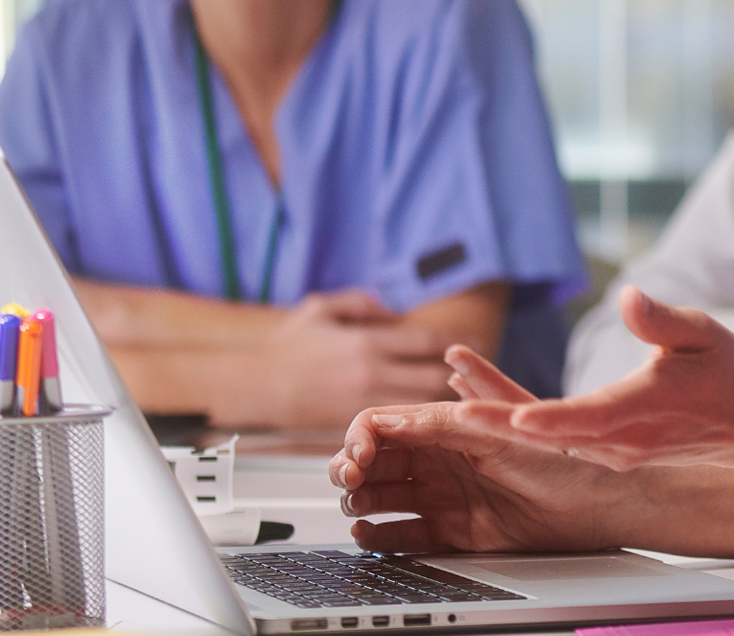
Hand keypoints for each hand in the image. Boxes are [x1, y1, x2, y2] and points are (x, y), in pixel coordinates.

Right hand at [243, 291, 454, 426]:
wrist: (256, 386)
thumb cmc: (287, 347)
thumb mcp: (322, 309)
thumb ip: (361, 304)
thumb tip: (391, 309)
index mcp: (368, 341)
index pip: (426, 340)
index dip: (454, 341)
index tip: (472, 341)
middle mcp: (371, 374)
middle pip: (433, 377)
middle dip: (457, 377)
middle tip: (477, 377)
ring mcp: (364, 403)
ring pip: (420, 406)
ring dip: (440, 404)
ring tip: (458, 402)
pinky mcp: (355, 427)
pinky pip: (395, 429)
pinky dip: (413, 424)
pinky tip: (426, 423)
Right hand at [327, 402, 626, 552]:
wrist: (593, 505)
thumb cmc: (556, 457)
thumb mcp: (495, 430)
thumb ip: (441, 422)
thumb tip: (387, 419)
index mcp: (445, 426)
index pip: (383, 425)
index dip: (361, 438)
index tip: (359, 456)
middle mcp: (438, 459)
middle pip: (374, 462)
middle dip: (350, 469)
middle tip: (350, 482)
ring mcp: (442, 496)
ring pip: (382, 497)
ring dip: (359, 501)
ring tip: (357, 507)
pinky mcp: (451, 532)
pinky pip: (404, 534)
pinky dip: (380, 536)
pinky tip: (368, 535)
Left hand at [449, 286, 733, 471]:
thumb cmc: (728, 374)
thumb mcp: (703, 334)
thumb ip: (662, 319)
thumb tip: (628, 297)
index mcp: (643, 410)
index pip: (589, 419)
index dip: (549, 420)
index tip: (513, 416)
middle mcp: (622, 441)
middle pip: (550, 435)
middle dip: (497, 419)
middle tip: (449, 409)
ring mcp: (612, 451)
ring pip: (545, 439)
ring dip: (498, 417)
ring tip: (452, 390)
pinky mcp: (607, 451)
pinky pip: (554, 439)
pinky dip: (518, 421)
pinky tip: (487, 401)